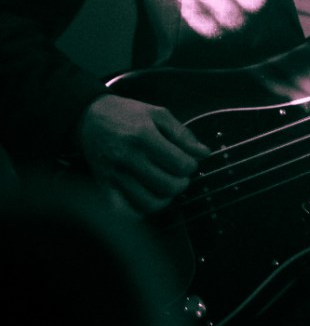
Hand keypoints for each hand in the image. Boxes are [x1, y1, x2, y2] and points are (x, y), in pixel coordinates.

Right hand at [77, 94, 210, 215]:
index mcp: (143, 135)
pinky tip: (148, 196)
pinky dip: (142, 210)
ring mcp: (114, 175)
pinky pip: (127, 212)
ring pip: (149, 203)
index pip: (179, 164)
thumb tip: (204, 153)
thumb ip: (183, 134)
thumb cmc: (127, 114)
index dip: (191, 166)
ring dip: (165, 198)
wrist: (89, 118)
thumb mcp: (157, 114)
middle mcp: (128, 157)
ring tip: (167, 186)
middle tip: (180, 176)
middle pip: (167, 186)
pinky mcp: (103, 187)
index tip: (190, 163)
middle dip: (182, 183)